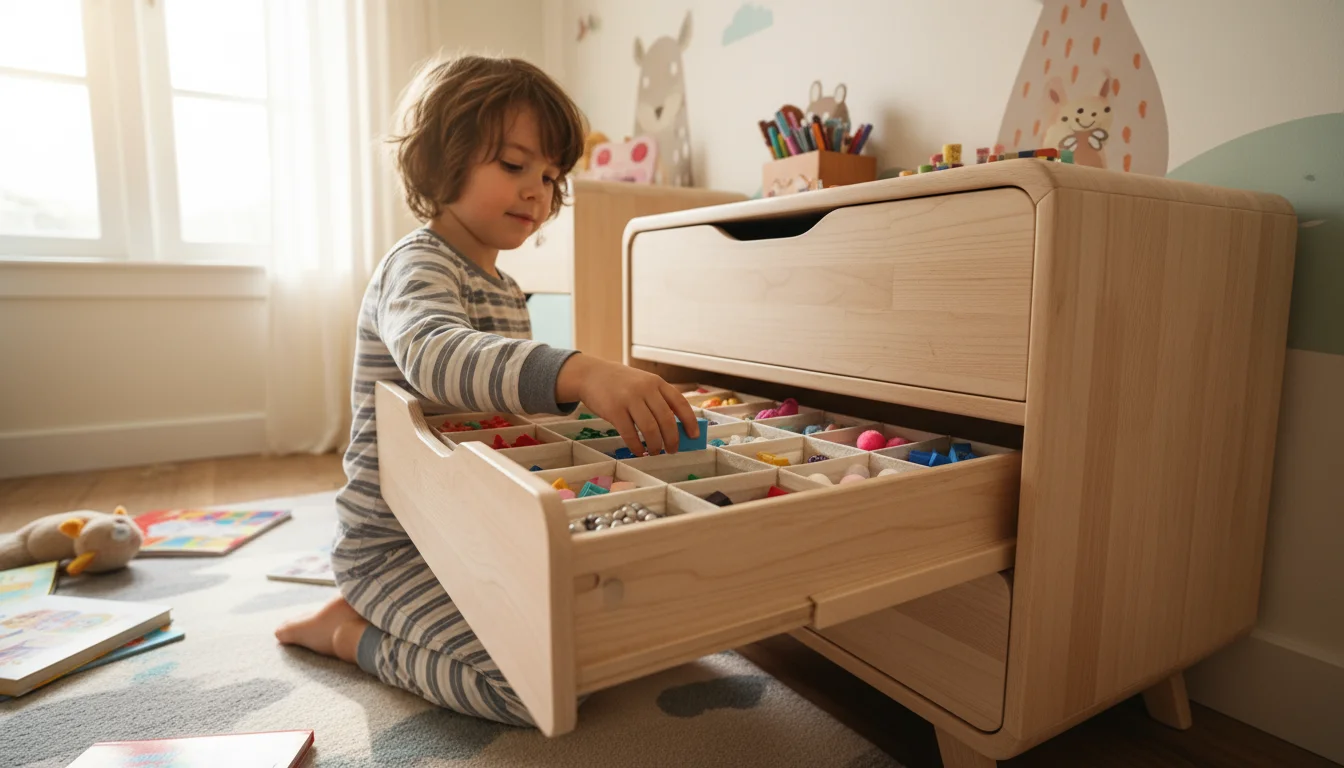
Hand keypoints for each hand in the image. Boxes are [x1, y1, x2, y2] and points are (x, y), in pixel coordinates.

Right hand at [555, 354, 699, 456]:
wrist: (591, 374)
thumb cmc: (620, 383)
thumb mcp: (643, 383)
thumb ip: (657, 400)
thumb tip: (674, 429)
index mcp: (656, 382)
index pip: (680, 402)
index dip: (689, 421)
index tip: (694, 436)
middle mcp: (645, 389)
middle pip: (666, 420)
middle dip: (672, 439)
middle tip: (672, 450)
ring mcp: (629, 399)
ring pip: (650, 429)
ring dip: (655, 445)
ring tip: (655, 452)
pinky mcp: (614, 410)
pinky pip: (630, 434)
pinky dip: (637, 447)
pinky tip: (639, 451)